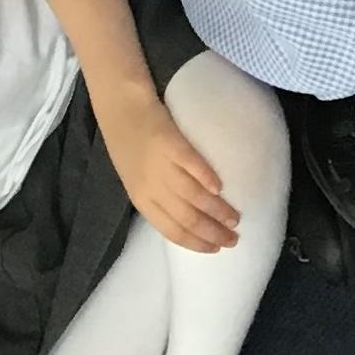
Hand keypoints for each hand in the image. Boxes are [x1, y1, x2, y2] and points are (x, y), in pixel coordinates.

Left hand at [101, 90, 238, 253]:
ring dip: (217, 210)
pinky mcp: (168, 142)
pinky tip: (220, 187)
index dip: (195, 243)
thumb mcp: (138, 178)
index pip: (171, 230)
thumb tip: (190, 217)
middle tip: (234, 239)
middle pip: (186, 218)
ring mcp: (159, 165)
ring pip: (192, 196)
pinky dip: (205, 178)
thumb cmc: (129, 142)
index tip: (216, 249)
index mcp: (142, 199)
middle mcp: (150, 186)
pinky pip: (190, 164)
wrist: (118, 105)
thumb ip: (158, 197)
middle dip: (212, 233)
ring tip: (235, 217)